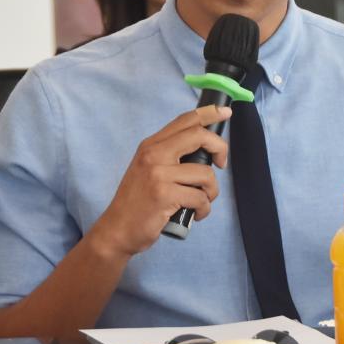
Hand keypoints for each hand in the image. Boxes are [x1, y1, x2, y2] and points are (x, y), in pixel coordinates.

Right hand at [88, 105, 231, 258]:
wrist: (117, 230)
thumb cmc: (138, 202)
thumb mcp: (148, 170)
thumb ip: (170, 156)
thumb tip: (205, 149)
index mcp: (151, 146)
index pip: (184, 120)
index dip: (209, 114)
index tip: (225, 112)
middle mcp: (153, 154)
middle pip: (198, 135)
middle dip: (220, 148)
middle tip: (222, 163)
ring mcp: (158, 174)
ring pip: (205, 173)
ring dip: (211, 192)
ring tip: (201, 202)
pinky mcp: (164, 195)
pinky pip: (200, 197)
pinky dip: (203, 209)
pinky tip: (194, 215)